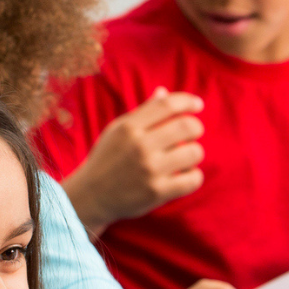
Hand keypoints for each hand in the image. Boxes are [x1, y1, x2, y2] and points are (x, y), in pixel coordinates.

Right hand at [62, 88, 204, 232]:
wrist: (91, 197)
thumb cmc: (107, 160)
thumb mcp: (117, 131)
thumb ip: (142, 113)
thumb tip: (164, 92)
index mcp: (130, 127)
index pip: (168, 104)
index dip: (188, 102)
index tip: (198, 105)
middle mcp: (140, 146)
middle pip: (187, 126)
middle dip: (196, 128)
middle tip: (192, 134)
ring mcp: (149, 170)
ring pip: (194, 153)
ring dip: (194, 153)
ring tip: (185, 158)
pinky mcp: (157, 193)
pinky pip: (192, 180)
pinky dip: (194, 176)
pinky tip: (185, 176)